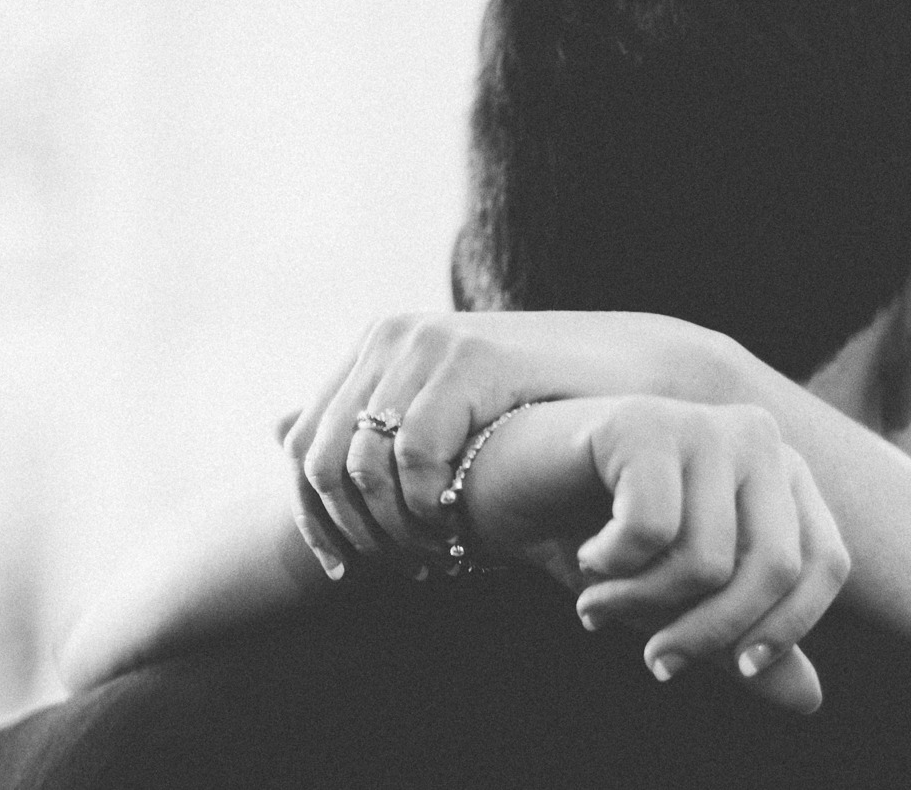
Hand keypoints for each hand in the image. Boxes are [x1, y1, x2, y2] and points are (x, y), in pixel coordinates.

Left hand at [282, 311, 742, 578]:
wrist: (640, 378)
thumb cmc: (547, 405)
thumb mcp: (445, 409)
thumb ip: (365, 416)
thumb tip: (270, 429)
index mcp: (378, 346)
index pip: (304, 445)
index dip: (314, 518)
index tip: (345, 571)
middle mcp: (392, 336)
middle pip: (322, 460)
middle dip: (350, 533)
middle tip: (396, 572)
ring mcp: (429, 342)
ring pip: (362, 464)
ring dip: (390, 530)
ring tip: (433, 559)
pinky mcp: (471, 358)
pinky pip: (417, 453)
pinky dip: (428, 506)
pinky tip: (458, 532)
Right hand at [462, 396, 849, 712]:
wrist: (511, 485)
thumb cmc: (604, 539)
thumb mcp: (679, 602)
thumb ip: (740, 642)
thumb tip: (810, 700)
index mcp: (782, 472)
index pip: (825, 563)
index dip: (788, 629)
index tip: (739, 671)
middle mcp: (756, 436)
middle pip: (773, 567)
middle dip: (709, 632)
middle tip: (655, 660)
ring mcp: (701, 422)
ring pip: (707, 559)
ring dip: (643, 604)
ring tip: (601, 604)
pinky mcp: (645, 422)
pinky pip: (650, 531)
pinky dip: (612, 567)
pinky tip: (589, 555)